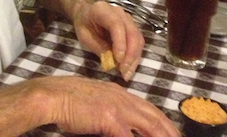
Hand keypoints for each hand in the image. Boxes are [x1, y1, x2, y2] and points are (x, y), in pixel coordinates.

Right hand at [40, 77, 179, 136]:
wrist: (53, 95)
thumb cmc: (68, 100)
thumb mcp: (94, 102)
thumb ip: (109, 112)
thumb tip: (119, 127)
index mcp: (119, 93)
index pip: (148, 109)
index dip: (163, 123)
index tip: (173, 134)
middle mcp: (123, 97)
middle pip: (155, 118)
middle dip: (170, 133)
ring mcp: (118, 107)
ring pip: (150, 127)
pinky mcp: (111, 118)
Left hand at [72, 0, 143, 80]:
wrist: (86, 14)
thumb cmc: (84, 25)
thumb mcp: (84, 37)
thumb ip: (98, 47)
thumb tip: (113, 62)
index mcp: (102, 10)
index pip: (116, 24)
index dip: (120, 43)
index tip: (119, 60)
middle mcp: (119, 12)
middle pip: (131, 32)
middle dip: (130, 55)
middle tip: (123, 72)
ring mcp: (127, 19)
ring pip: (138, 39)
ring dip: (134, 58)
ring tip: (126, 73)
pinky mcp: (132, 27)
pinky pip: (138, 42)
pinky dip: (135, 56)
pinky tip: (129, 68)